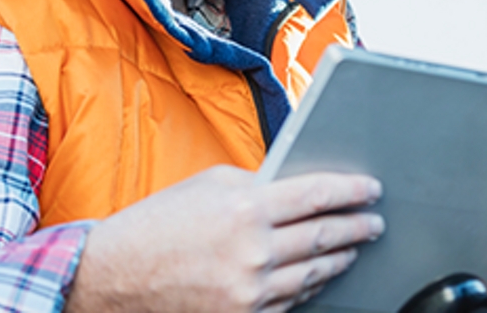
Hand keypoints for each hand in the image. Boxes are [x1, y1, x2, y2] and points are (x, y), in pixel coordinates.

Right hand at [66, 165, 383, 312]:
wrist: (113, 276)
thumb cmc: (157, 225)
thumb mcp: (209, 185)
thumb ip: (257, 186)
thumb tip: (298, 188)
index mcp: (245, 208)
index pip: (316, 195)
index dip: (351, 191)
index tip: (370, 190)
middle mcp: (253, 251)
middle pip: (324, 237)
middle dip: (356, 227)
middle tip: (373, 221)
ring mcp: (249, 291)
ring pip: (313, 274)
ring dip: (339, 259)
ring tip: (352, 248)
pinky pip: (290, 303)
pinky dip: (309, 288)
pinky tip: (318, 276)